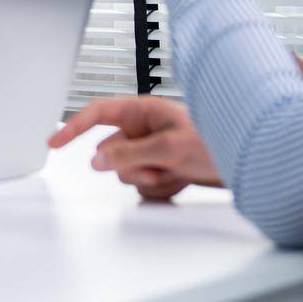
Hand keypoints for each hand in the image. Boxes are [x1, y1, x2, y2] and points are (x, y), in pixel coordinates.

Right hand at [49, 96, 221, 200]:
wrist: (249, 164)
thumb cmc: (216, 141)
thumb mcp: (169, 147)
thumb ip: (130, 154)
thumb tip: (96, 160)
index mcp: (144, 111)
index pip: (98, 114)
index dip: (73, 127)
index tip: (53, 141)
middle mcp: (144, 130)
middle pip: (111, 154)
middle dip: (134, 167)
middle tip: (161, 167)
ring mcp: (152, 151)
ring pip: (126, 174)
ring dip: (150, 180)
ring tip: (177, 172)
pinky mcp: (161, 169)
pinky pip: (143, 188)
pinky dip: (161, 190)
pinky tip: (182, 181)